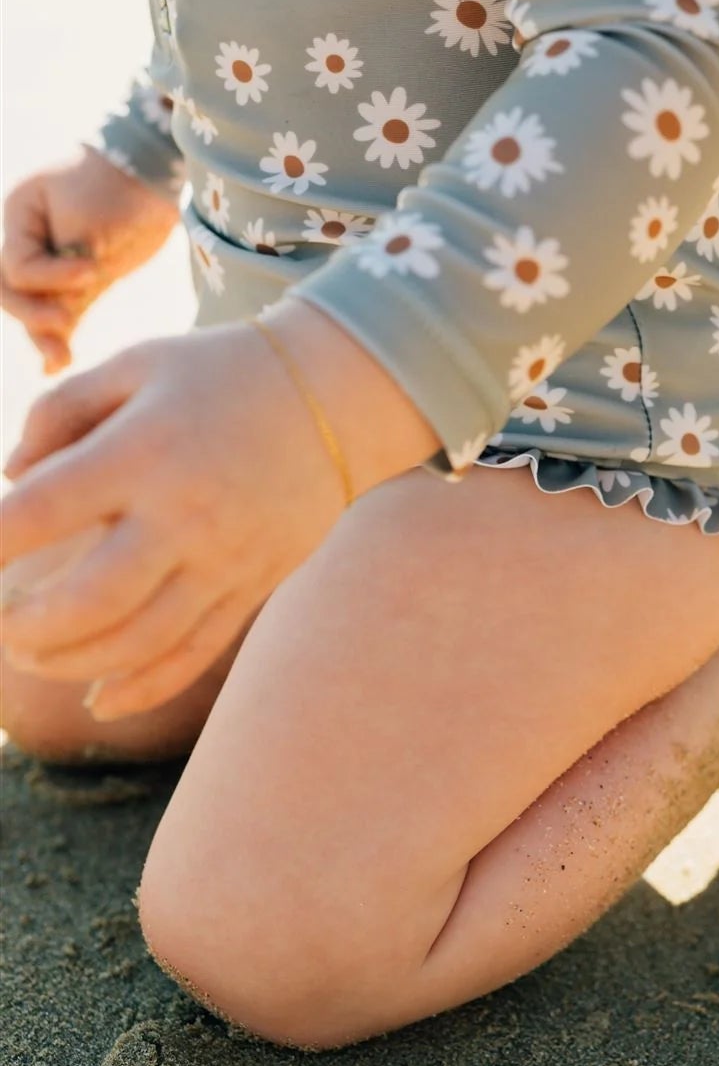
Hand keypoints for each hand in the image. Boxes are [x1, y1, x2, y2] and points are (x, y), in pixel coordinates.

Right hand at [0, 148, 180, 374]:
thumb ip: (70, 272)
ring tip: (62, 360)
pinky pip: (62, 313)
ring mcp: (52, 262)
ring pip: (36, 306)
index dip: (50, 276)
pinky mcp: (80, 281)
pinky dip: (60, 336)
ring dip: (45, 334)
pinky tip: (57, 366)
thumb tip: (59, 322)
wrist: (153, 176)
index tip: (92, 270)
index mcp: (19, 217)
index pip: (18, 265)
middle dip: (34, 314)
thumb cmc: (118, 188)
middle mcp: (28, 241)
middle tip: (63, 326)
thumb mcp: (89, 223)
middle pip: (13, 291)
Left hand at [0, 305, 438, 719]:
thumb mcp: (135, 364)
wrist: (338, 393)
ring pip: (139, 641)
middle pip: (88, 600)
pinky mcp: (254, 583)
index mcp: (142, 450)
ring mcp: (225, 557)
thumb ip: (59, 409)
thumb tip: (11, 476)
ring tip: (30, 656)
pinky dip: (142, 688)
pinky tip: (99, 700)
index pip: (39, 513)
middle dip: (23, 627)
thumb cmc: (217, 373)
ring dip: (70, 663)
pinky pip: (195, 654)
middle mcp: (184, 512)